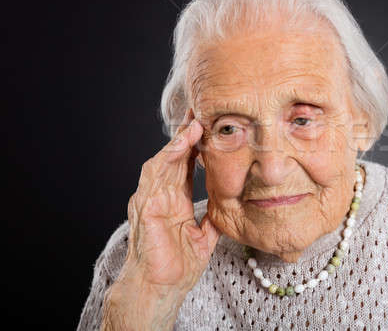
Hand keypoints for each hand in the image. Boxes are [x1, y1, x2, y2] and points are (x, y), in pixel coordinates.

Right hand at [102, 108, 220, 329]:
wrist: (161, 289)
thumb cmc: (177, 266)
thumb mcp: (204, 236)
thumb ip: (212, 217)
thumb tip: (227, 205)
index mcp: (174, 201)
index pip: (185, 166)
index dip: (195, 146)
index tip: (209, 127)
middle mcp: (160, 196)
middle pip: (173, 158)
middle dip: (186, 135)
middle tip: (201, 111)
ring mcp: (150, 200)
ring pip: (163, 162)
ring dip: (178, 142)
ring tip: (193, 123)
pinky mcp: (146, 209)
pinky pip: (155, 177)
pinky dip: (167, 159)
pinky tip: (180, 145)